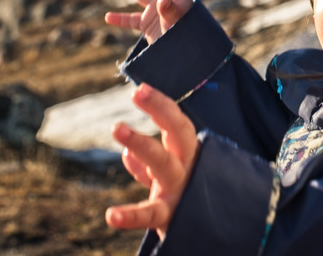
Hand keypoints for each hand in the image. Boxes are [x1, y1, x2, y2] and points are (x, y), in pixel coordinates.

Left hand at [105, 83, 197, 237]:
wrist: (211, 234)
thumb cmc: (186, 200)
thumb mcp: (169, 178)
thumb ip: (148, 167)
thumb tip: (126, 155)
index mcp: (188, 155)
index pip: (178, 124)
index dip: (161, 105)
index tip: (140, 88)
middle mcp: (188, 167)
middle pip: (178, 133)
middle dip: (160, 110)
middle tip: (137, 93)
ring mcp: (181, 190)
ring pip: (163, 163)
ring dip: (141, 143)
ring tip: (117, 127)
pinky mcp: (171, 216)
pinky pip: (151, 214)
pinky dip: (131, 215)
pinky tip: (112, 215)